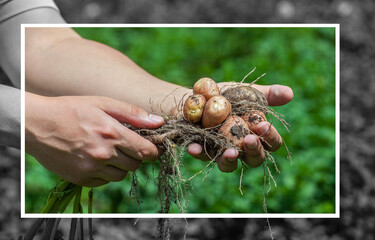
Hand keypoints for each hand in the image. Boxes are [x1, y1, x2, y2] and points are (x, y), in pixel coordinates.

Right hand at [26, 93, 163, 186]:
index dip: (154, 151)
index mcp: (112, 134)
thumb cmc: (72, 109)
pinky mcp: (80, 179)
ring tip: (109, 150)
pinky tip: (95, 158)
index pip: (147, 152)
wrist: (37, 124)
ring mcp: (91, 169)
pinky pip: (104, 181)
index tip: (153, 147)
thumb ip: (133, 113)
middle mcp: (103, 154)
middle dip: (136, 156)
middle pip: (136, 165)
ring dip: (121, 165)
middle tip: (126, 144)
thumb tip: (159, 122)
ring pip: (121, 175)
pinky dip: (105, 173)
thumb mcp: (103, 103)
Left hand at [187, 84, 292, 171]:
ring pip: (229, 165)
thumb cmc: (230, 96)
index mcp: (257, 135)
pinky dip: (198, 152)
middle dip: (254, 150)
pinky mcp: (202, 152)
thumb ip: (268, 94)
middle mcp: (242, 148)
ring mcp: (221, 153)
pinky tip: (193, 147)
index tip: (263, 124)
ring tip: (229, 152)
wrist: (200, 95)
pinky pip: (201, 155)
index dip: (270, 137)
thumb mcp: (248, 92)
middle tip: (250, 139)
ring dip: (229, 160)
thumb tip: (290, 93)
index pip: (272, 143)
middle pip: (255, 159)